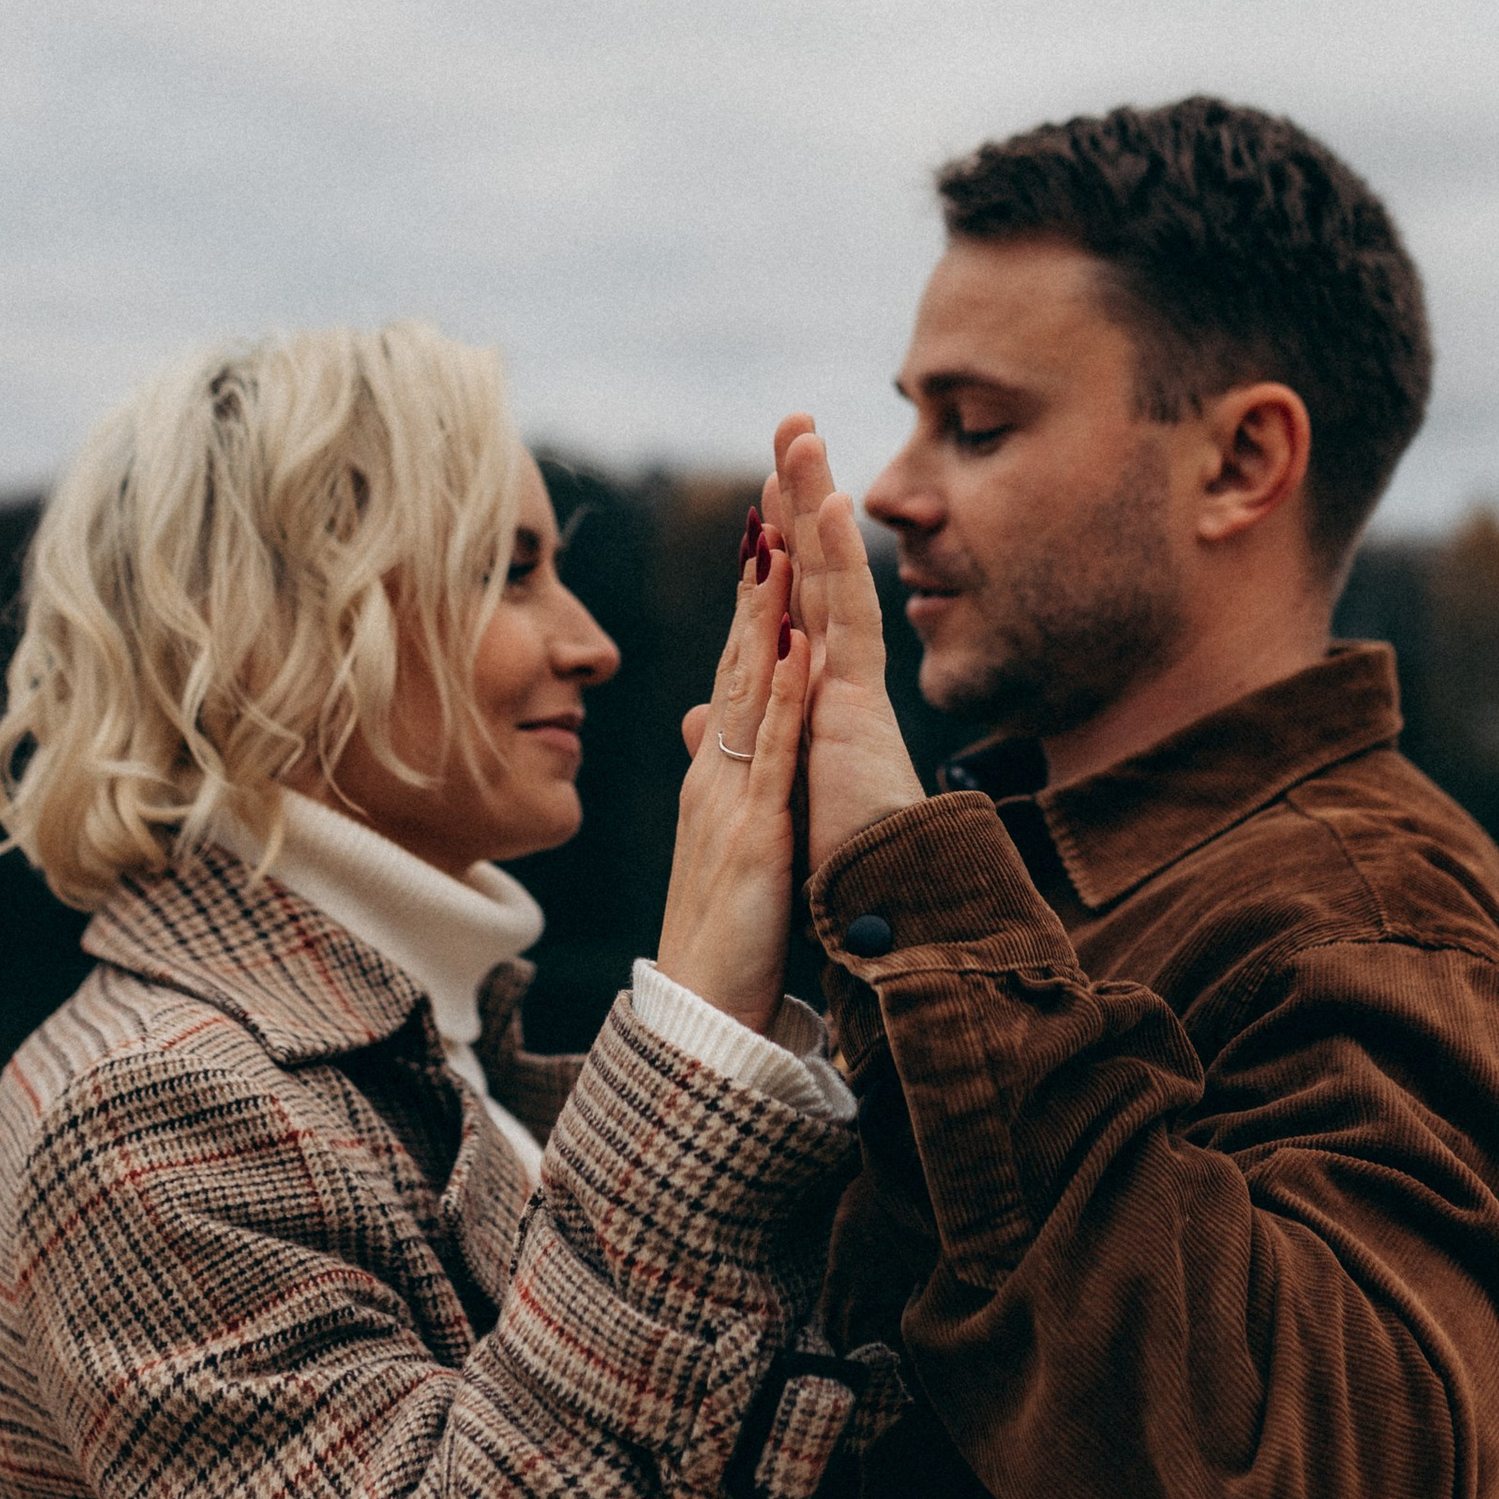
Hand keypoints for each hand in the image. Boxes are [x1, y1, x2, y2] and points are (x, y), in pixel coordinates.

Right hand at [654, 519, 811, 1034]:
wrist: (705, 1014)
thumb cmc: (725, 932)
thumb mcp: (724, 838)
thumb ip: (720, 773)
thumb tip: (704, 721)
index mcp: (721, 769)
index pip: (740, 659)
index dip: (756, 588)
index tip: (772, 518)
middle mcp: (718, 769)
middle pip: (739, 648)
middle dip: (760, 566)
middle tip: (773, 484)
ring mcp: (731, 797)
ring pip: (748, 685)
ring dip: (765, 609)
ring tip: (781, 535)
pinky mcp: (752, 835)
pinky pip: (768, 755)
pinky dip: (779, 698)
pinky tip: (793, 648)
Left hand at [771, 418, 924, 870]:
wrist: (864, 907)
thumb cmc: (822, 859)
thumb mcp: (760, 787)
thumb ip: (739, 741)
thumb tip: (701, 714)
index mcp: (804, 694)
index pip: (783, 599)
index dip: (771, 540)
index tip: (759, 485)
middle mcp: (832, 678)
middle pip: (811, 568)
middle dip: (798, 496)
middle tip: (790, 423)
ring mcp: (848, 684)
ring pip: (831, 573)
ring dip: (815, 501)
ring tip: (802, 436)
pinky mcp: (858, 701)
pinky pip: (849, 613)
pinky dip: (839, 558)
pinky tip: (830, 506)